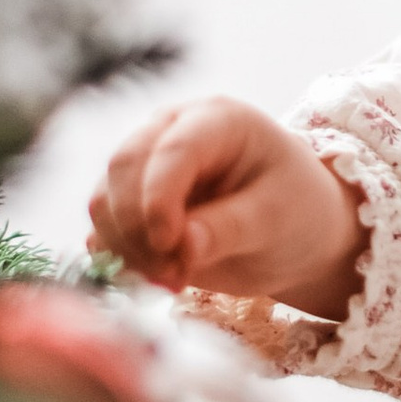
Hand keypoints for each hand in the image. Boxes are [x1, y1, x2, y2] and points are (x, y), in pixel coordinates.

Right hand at [89, 97, 365, 314]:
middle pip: (123, 168)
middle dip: (139, 228)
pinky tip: (155, 278)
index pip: (172, 149)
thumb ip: (228, 229)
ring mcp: (146, 166)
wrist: (296, 235)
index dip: (159, 198)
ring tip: (173, 280)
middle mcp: (171, 132)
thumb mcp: (277, 220)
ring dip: (126, 248)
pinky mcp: (131, 204)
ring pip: (104, 200)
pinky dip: (118, 258)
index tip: (169, 246)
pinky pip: (103, 229)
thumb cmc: (297, 213)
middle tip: (173, 275)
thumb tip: (181, 245)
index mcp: (218, 120)